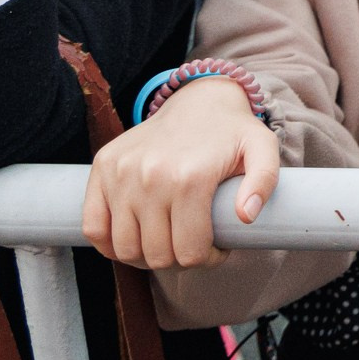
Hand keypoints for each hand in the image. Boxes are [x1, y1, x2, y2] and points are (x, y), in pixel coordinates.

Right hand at [82, 75, 279, 268]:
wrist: (198, 99)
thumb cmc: (232, 133)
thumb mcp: (262, 149)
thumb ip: (265, 181)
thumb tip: (245, 216)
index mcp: (191, 177)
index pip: (189, 251)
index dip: (206, 258)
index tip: (215, 248)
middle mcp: (151, 175)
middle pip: (157, 255)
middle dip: (178, 259)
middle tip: (191, 244)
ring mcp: (122, 172)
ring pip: (125, 249)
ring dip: (146, 256)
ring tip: (166, 241)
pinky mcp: (102, 168)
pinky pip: (93, 227)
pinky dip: (110, 244)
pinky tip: (134, 237)